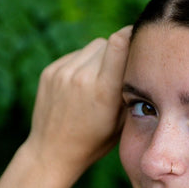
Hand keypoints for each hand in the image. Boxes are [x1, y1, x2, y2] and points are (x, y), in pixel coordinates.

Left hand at [23, 25, 131, 178]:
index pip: (120, 43)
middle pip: (108, 42)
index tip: (139, 38)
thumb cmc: (94, 141)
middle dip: (118, 52)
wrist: (53, 152)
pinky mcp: (49, 71)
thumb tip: (139, 64)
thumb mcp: (121, 122)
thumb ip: (130, 91)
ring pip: (92, 47)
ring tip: (99, 80)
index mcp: (104, 91)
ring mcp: (62, 73)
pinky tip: (82, 85)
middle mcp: (82, 77)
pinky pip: (75, 55)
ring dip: (100, 57)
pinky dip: (83, 63)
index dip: (131, 35)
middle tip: (118, 71)